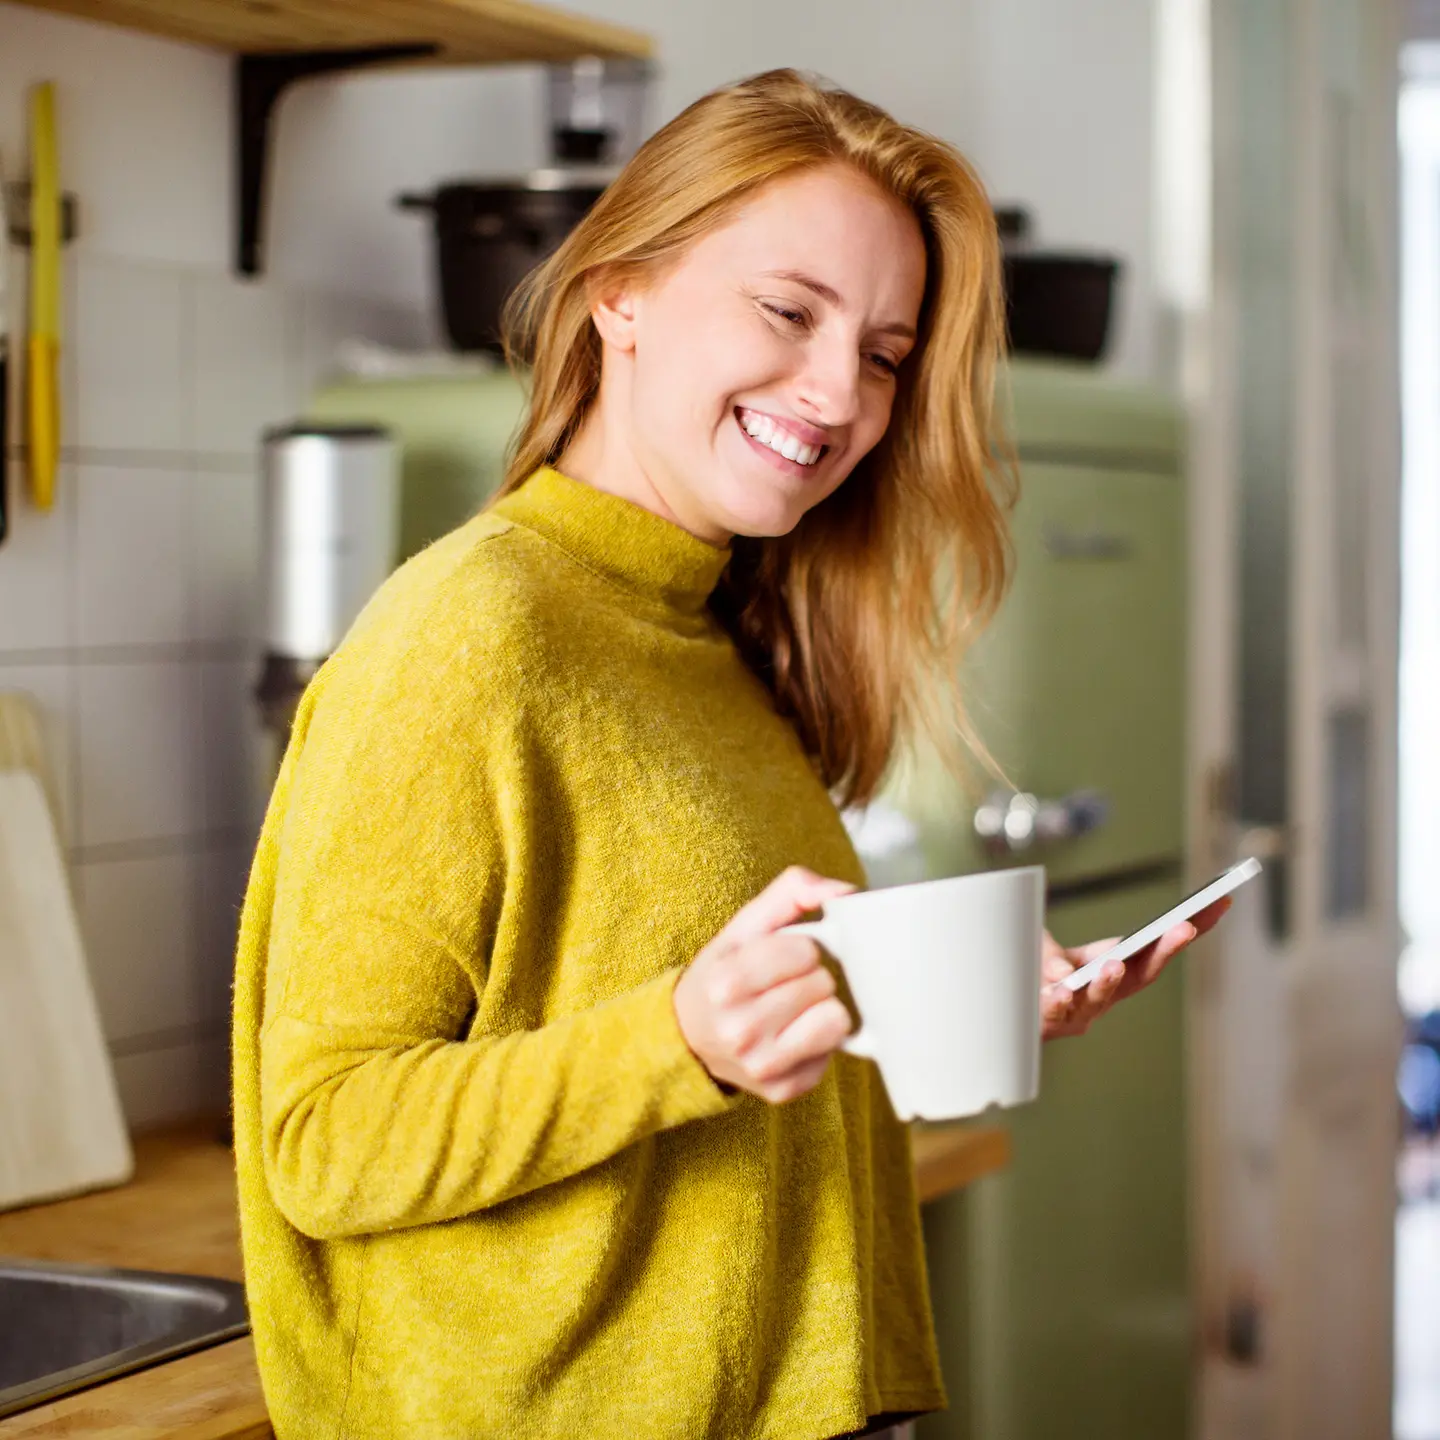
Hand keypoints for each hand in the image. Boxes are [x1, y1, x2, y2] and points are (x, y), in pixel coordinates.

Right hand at [674, 866, 857, 1102]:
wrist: (687, 1037)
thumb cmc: (724, 974)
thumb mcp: (744, 926)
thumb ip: (793, 891)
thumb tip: (847, 893)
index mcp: (727, 982)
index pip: (806, 951)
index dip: (799, 948)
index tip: (780, 958)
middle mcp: (740, 1030)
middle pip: (822, 984)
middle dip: (810, 978)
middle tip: (784, 985)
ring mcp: (762, 1066)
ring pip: (836, 1021)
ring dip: (821, 1009)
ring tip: (794, 1009)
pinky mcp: (783, 1090)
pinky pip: (833, 1054)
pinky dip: (818, 1042)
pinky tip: (792, 1037)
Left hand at [1040, 896, 1232, 1039]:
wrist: (1010, 1009)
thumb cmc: (1039, 974)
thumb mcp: (1053, 952)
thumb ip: (1058, 956)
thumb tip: (1070, 971)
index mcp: (1118, 971)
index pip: (1158, 949)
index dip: (1188, 931)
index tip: (1218, 902)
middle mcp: (1107, 995)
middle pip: (1142, 974)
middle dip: (1165, 951)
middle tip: (1184, 928)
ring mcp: (1082, 1011)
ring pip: (1100, 997)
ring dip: (1109, 980)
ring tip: (1113, 964)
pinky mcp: (1051, 1021)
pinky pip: (1056, 1010)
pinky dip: (1059, 999)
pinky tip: (1059, 988)